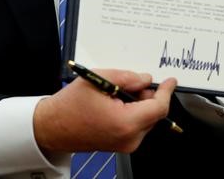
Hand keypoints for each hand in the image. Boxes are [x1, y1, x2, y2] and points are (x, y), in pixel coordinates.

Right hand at [33, 68, 176, 153]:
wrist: (52, 127)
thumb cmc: (70, 105)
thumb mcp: (98, 79)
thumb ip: (127, 77)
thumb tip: (146, 79)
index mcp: (125, 123)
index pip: (158, 107)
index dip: (166, 92)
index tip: (171, 81)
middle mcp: (129, 138)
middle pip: (153, 113)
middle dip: (148, 95)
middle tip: (133, 81)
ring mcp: (126, 145)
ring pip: (145, 119)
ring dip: (139, 103)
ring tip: (117, 92)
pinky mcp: (121, 145)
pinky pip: (136, 125)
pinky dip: (132, 112)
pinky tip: (116, 102)